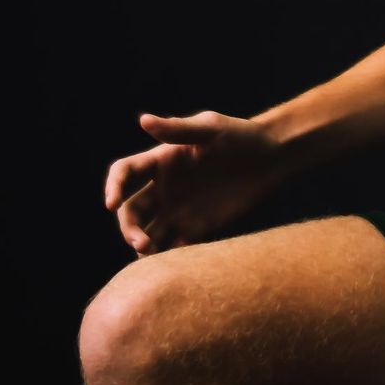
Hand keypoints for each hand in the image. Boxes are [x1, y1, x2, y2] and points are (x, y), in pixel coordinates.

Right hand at [104, 110, 286, 257]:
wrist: (272, 157)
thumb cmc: (241, 135)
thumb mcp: (211, 128)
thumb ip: (178, 129)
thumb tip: (143, 120)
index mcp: (160, 161)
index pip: (125, 173)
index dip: (113, 187)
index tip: (112, 204)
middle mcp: (163, 187)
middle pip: (131, 211)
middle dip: (129, 228)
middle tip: (142, 244)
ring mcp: (178, 209)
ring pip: (147, 232)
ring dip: (143, 247)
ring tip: (153, 257)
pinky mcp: (196, 227)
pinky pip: (173, 246)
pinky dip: (168, 257)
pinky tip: (175, 264)